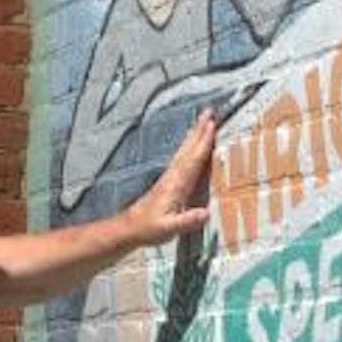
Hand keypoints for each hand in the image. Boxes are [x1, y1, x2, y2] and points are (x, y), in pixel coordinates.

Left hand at [123, 110, 215, 248]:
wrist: (130, 228)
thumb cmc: (149, 229)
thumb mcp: (168, 229)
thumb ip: (186, 221)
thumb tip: (206, 213)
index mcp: (176, 185)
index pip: (193, 160)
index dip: (203, 142)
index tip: (211, 125)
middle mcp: (172, 177)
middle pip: (188, 149)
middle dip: (199, 130)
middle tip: (208, 112)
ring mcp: (169, 177)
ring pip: (184, 151)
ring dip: (194, 135)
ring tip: (202, 121)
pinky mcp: (167, 181)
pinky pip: (181, 158)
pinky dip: (188, 147)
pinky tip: (190, 145)